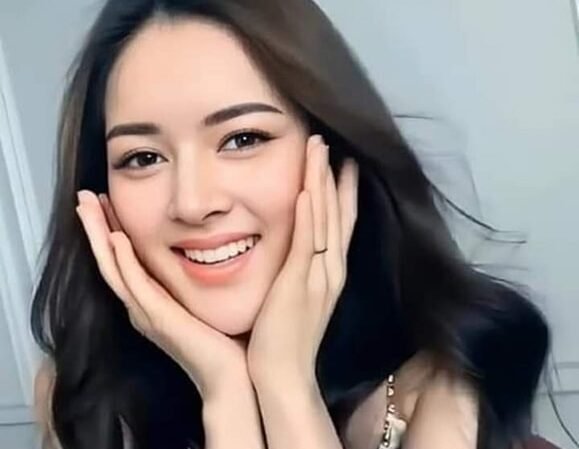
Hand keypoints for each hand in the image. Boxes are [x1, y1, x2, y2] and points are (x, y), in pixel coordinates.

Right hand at [75, 191, 249, 398]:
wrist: (230, 376)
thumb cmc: (223, 341)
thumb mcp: (201, 301)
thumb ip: (196, 279)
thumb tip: (210, 250)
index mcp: (151, 302)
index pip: (123, 260)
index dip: (109, 231)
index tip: (104, 203)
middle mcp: (142, 307)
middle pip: (109, 260)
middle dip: (95, 228)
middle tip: (83, 197)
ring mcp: (147, 313)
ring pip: (113, 268)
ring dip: (99, 236)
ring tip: (87, 207)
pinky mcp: (158, 319)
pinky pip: (136, 285)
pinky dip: (123, 261)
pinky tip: (116, 238)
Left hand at [246, 134, 358, 387]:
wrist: (281, 374)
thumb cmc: (285, 338)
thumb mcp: (296, 298)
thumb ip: (297, 272)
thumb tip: (293, 252)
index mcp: (328, 273)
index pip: (339, 223)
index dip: (342, 192)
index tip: (341, 163)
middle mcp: (329, 270)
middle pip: (338, 214)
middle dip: (335, 177)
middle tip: (331, 144)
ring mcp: (317, 277)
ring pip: (324, 221)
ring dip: (322, 184)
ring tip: (320, 149)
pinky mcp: (298, 285)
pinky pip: (306, 244)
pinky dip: (308, 216)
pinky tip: (305, 190)